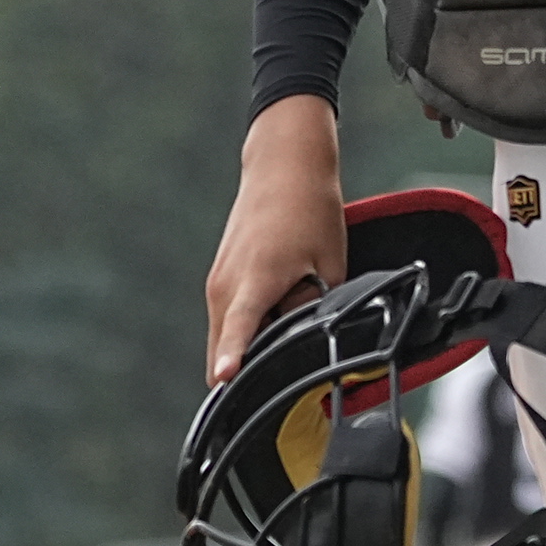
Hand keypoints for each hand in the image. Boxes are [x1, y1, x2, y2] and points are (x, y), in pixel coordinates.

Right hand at [204, 94, 347, 382]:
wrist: (283, 166)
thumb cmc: (310, 210)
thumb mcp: (328, 265)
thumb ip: (314, 309)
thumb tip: (304, 342)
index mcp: (257, 279)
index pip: (240, 328)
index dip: (233, 358)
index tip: (226, 378)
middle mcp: (226, 284)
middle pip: (223, 353)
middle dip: (248, 371)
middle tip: (285, 379)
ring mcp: (217, 281)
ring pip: (224, 337)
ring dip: (248, 348)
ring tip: (287, 328)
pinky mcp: (218, 278)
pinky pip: (226, 320)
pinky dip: (245, 330)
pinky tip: (276, 315)